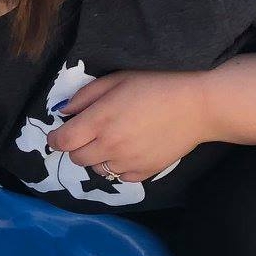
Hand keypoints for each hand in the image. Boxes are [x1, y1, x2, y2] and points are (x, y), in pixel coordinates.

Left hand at [49, 70, 210, 182]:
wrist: (199, 104)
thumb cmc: (157, 84)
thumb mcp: (117, 79)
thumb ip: (85, 96)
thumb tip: (62, 112)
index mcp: (99, 122)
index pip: (62, 142)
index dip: (56, 138)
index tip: (61, 132)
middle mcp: (110, 146)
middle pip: (76, 158)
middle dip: (77, 146)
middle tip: (90, 133)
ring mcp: (127, 162)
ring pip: (97, 169)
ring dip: (98, 157)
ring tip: (114, 140)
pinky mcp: (144, 172)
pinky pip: (120, 176)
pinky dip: (119, 166)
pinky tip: (130, 150)